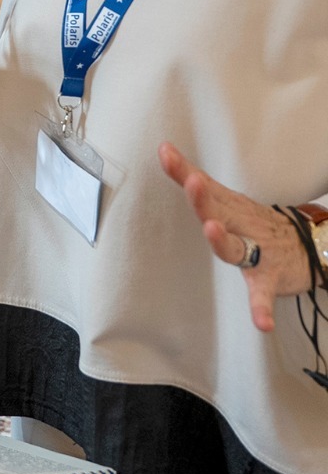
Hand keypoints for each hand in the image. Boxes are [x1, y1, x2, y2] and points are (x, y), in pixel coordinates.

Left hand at [159, 141, 312, 332]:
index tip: (165, 153)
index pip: (202, 185)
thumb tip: (164, 149)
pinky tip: (262, 323)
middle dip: (203, 198)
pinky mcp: (269, 278)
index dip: (182, 170)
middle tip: (193, 183)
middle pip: (219, 210)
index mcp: (228, 207)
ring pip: (236, 247)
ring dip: (223, 240)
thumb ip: (193, 178)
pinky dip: (261, 308)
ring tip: (212, 230)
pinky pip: (262, 294)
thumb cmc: (254, 222)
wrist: (309, 245)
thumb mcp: (226, 198)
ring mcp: (256, 251)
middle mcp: (241, 224)